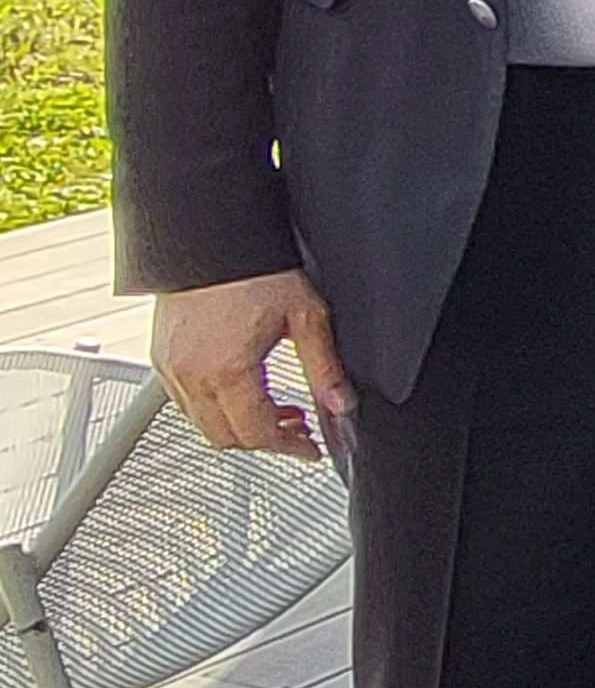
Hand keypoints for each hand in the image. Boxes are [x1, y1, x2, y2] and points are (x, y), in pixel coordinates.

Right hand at [153, 269, 351, 458]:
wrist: (212, 239)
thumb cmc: (255, 271)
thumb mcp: (305, 316)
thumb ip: (323, 367)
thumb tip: (340, 403)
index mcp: (227, 371)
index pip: (257, 434)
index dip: (289, 447)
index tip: (309, 448)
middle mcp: (191, 376)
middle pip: (226, 438)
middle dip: (265, 440)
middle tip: (297, 427)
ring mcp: (170, 369)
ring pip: (203, 424)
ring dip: (239, 426)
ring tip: (276, 408)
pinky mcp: (160, 358)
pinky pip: (186, 402)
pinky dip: (215, 408)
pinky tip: (242, 390)